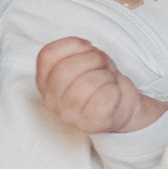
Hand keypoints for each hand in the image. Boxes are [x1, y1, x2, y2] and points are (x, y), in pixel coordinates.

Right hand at [36, 37, 167, 135]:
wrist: (123, 107)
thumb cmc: (101, 81)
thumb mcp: (84, 60)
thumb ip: (76, 52)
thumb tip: (85, 46)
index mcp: (45, 83)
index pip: (47, 56)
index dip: (71, 44)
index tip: (88, 46)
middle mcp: (52, 101)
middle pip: (65, 70)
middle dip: (92, 59)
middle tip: (103, 63)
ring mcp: (70, 116)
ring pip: (86, 84)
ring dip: (105, 75)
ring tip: (108, 79)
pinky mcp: (90, 124)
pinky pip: (104, 98)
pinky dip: (114, 89)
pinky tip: (113, 92)